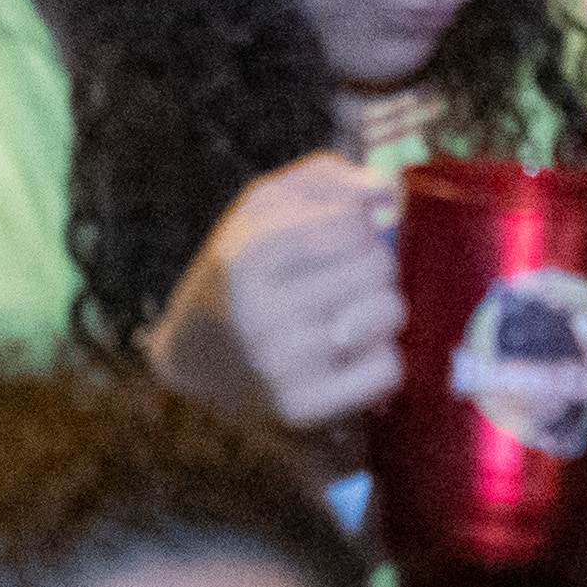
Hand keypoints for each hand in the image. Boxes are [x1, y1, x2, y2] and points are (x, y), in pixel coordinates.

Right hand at [149, 152, 407, 435]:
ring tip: (353, 311)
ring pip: (389, 313)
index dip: (358, 224)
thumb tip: (387, 191)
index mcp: (248, 254)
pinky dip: (382, 358)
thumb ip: (324, 180)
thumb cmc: (243, 269)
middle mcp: (261, 311)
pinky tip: (354, 353)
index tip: (341, 238)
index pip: (350, 222)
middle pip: (378, 266)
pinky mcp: (303, 407)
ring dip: (382, 309)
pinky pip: (388, 370)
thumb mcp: (262, 207)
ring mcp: (281, 364)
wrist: (197, 353)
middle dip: (373, 266)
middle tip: (349, 278)